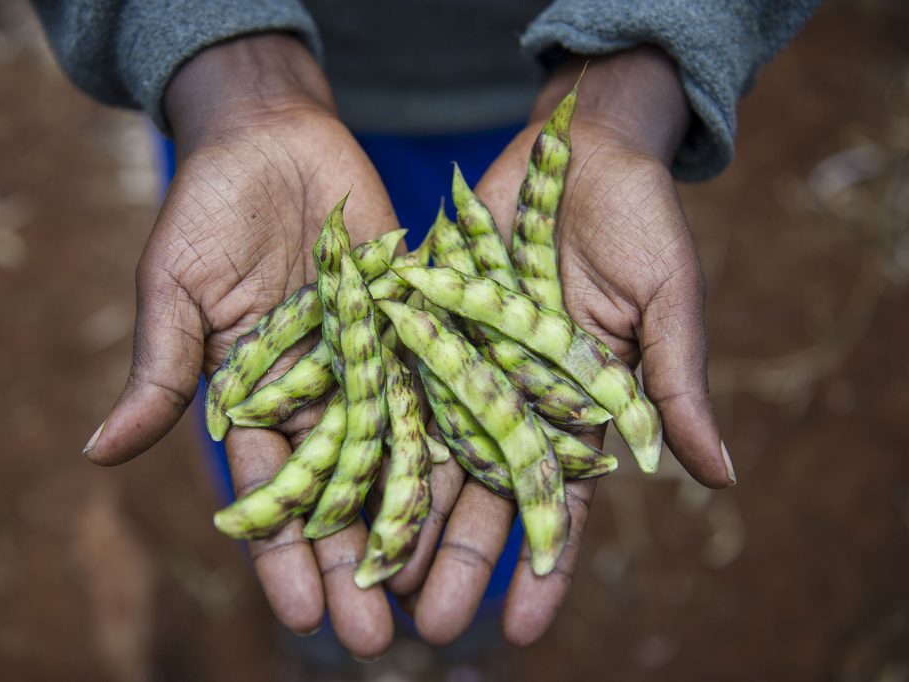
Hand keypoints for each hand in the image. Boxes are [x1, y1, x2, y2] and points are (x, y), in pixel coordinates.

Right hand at [79, 34, 402, 657]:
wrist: (274, 139)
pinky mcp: (416, 323)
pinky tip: (484, 493)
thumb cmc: (208, 208)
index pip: (272, 489)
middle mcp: (319, 392)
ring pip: (399, 454)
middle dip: (355, 562)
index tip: (303, 615)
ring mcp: (372, 361)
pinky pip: (442, 385)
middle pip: (342, 490)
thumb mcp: (175, 287)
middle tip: (376, 637)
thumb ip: (161, 371)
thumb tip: (99, 453)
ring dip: (413, 520)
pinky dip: (460, 435)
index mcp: (256, 397)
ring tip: (435, 592)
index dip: (283, 553)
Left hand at [409, 47, 735, 645]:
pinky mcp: (421, 327)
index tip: (522, 630)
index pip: (560, 505)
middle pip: (480, 495)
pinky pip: (389, 384)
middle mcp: (513, 401)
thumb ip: (674, 385)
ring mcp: (463, 367)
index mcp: (577, 412)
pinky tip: (336, 481)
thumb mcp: (666, 302)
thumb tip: (720, 477)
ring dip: (399, 515)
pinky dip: (365, 429)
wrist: (578, 150)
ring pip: (425, 453)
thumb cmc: (640, 224)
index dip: (543, 567)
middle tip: (423, 625)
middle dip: (455, 560)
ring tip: (369, 581)